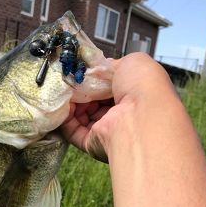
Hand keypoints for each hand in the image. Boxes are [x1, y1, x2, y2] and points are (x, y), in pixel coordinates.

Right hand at [61, 53, 178, 162]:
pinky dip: (65, 118)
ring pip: (81, 115)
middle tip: (69, 79)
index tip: (82, 70)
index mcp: (134, 96)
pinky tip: (63, 104)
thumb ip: (112, 66)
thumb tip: (96, 69)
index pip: (109, 87)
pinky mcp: (92, 144)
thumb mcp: (131, 63)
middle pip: (93, 101)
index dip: (95, 78)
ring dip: (71, 103)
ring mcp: (107, 131)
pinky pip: (73, 131)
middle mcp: (121, 115)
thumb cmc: (142, 86)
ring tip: (63, 90)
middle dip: (80, 90)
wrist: (140, 114)